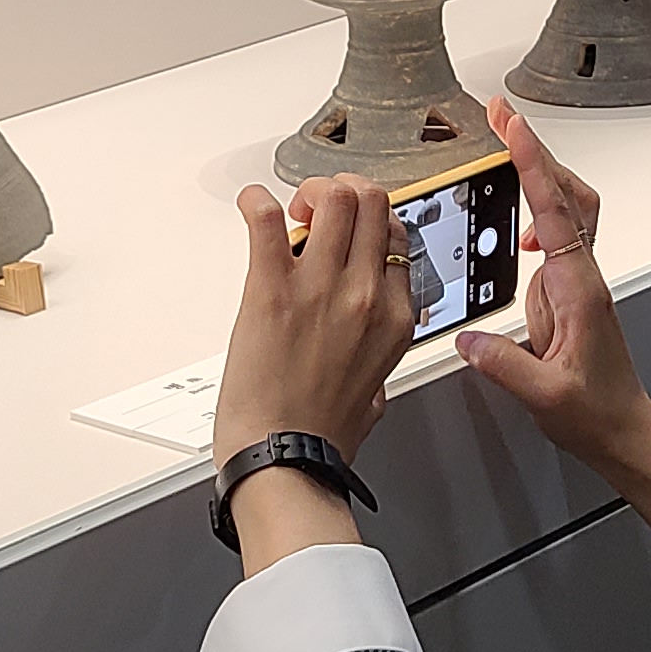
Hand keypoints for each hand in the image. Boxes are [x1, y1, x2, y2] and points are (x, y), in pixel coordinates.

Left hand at [213, 176, 413, 565]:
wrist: (283, 459)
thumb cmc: (321, 437)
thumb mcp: (374, 395)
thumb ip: (375, 367)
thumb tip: (366, 369)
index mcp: (394, 318)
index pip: (399, 239)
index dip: (372, 225)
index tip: (349, 233)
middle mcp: (365, 293)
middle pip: (374, 204)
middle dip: (346, 194)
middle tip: (318, 213)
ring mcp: (319, 287)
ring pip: (336, 198)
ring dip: (311, 192)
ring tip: (291, 213)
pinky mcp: (271, 289)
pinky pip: (265, 220)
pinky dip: (256, 202)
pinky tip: (250, 205)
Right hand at [460, 98, 650, 539]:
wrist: (625, 432)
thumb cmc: (597, 415)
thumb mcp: (545, 395)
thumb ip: (503, 364)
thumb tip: (467, 339)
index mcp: (578, 289)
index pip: (556, 210)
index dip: (533, 162)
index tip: (512, 125)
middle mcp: (581, 276)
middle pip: (567, 193)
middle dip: (536, 150)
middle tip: (500, 117)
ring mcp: (576, 281)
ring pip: (566, 210)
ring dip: (538, 177)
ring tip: (504, 149)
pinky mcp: (568, 293)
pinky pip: (555, 238)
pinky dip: (535, 214)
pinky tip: (514, 229)